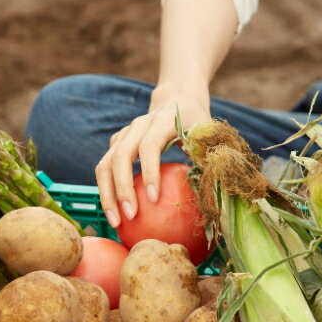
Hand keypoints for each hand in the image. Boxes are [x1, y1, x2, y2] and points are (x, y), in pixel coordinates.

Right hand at [95, 90, 210, 227]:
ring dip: (107, 195)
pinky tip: (115, 214)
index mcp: (162, 121)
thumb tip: (216, 197)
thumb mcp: (209, 135)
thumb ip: (210, 159)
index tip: (153, 199)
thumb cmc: (198, 123)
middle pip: (119, 157)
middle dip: (122, 189)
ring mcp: (123, 135)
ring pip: (104, 165)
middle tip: (130, 217)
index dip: (149, 172)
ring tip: (116, 222)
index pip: (149, 146)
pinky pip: (104, 170)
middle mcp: (137, 126)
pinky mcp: (115, 145)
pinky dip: (106, 192)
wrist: (178, 99)